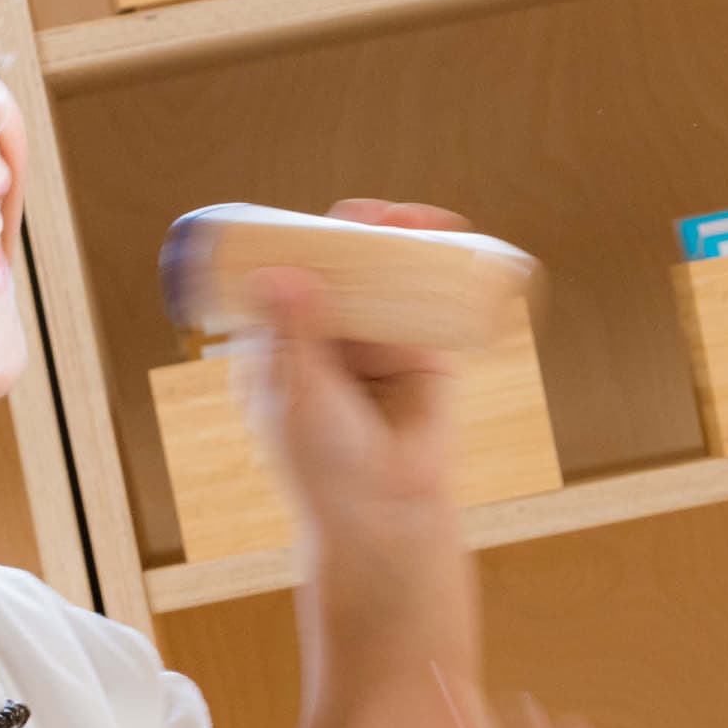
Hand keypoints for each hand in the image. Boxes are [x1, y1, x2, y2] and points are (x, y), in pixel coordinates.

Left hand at [234, 199, 472, 543]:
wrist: (387, 511)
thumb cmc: (324, 462)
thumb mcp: (297, 393)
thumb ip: (294, 332)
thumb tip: (282, 272)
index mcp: (281, 340)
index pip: (284, 273)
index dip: (296, 240)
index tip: (310, 225)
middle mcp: (328, 331)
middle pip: (340, 263)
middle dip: (356, 232)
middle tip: (374, 216)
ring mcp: (377, 336)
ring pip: (386, 272)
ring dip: (400, 238)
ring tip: (414, 220)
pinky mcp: (424, 346)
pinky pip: (430, 296)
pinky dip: (439, 264)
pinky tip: (446, 240)